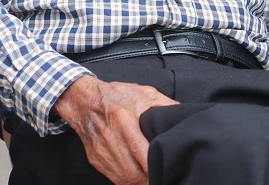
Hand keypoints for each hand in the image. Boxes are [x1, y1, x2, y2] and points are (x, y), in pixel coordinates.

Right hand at [54, 76, 178, 184]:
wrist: (84, 100)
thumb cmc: (117, 95)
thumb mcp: (144, 93)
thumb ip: (166, 104)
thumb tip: (184, 114)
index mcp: (123, 119)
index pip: (138, 149)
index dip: (151, 164)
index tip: (164, 169)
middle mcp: (110, 137)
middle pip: (130, 171)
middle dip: (147, 180)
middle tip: (163, 178)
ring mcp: (101, 151)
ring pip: (121, 178)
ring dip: (138, 183)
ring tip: (152, 180)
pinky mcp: (96, 158)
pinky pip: (113, 177)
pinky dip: (126, 181)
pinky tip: (138, 179)